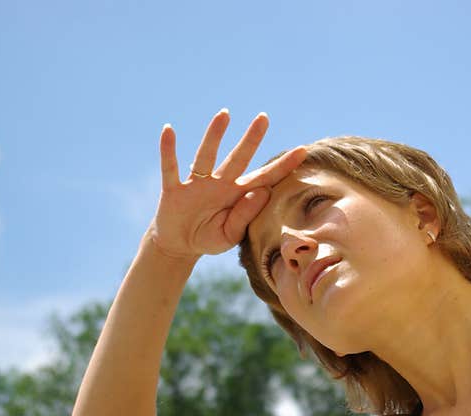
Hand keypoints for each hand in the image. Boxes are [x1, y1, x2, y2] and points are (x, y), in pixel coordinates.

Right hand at [146, 109, 306, 258]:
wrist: (179, 246)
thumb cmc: (209, 239)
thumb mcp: (230, 235)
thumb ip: (246, 216)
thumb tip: (262, 192)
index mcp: (238, 195)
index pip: (265, 178)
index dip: (283, 166)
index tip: (303, 151)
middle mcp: (220, 184)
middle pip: (238, 158)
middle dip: (251, 139)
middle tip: (264, 118)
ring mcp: (197, 184)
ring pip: (207, 156)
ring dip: (214, 135)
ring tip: (224, 114)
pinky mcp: (174, 190)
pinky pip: (171, 167)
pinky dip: (168, 150)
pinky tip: (169, 130)